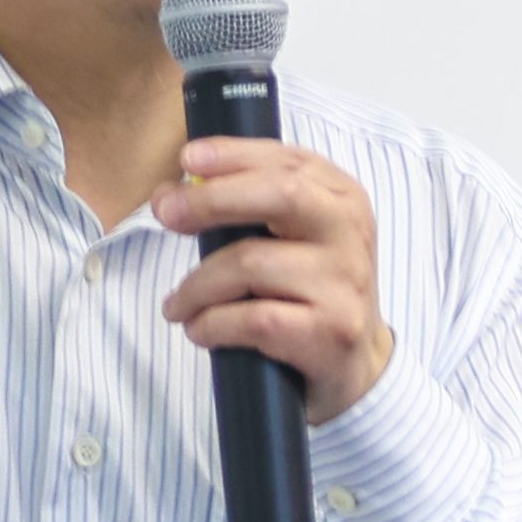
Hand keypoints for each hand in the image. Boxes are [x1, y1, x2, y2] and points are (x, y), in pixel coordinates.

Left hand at [154, 138, 397, 423]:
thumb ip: (245, 209)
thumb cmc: (307, 293)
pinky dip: (212, 324)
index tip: (187, 159)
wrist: (355, 366)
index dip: (234, 155)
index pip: (288, 160)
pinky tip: (200, 330)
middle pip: (279, 194)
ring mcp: (343, 282)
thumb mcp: (294, 239)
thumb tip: (169, 195)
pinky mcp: (330, 331)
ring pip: (251, 264)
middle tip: (166, 215)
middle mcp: (350, 232)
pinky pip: (253, 319)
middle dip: (212, 199)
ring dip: (197, 286)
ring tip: (177, 306)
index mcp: (343, 198)